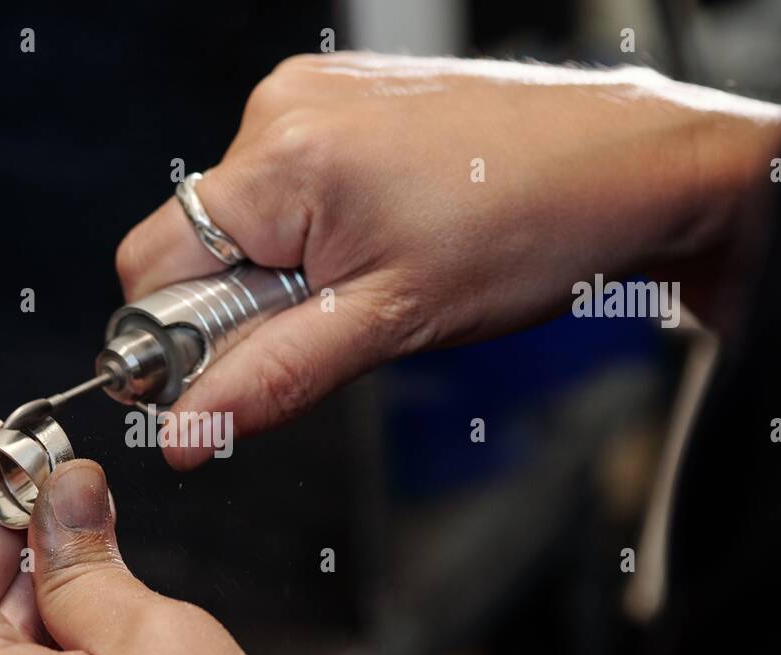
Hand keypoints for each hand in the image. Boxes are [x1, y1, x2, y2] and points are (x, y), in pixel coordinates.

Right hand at [117, 54, 780, 467]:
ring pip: (237, 218)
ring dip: (279, 266)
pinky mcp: (338, 96)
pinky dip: (307, 228)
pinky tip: (378, 237)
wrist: (630, 165)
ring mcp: (311, 93)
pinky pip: (280, 181)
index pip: (150, 268)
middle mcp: (280, 108)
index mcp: (280, 160)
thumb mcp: (390, 325)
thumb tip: (187, 434)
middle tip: (328, 319)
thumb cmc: (534, 227)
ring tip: (372, 272)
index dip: (175, 338)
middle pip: (189, 240)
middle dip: (236, 302)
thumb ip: (271, 379)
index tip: (229, 371)